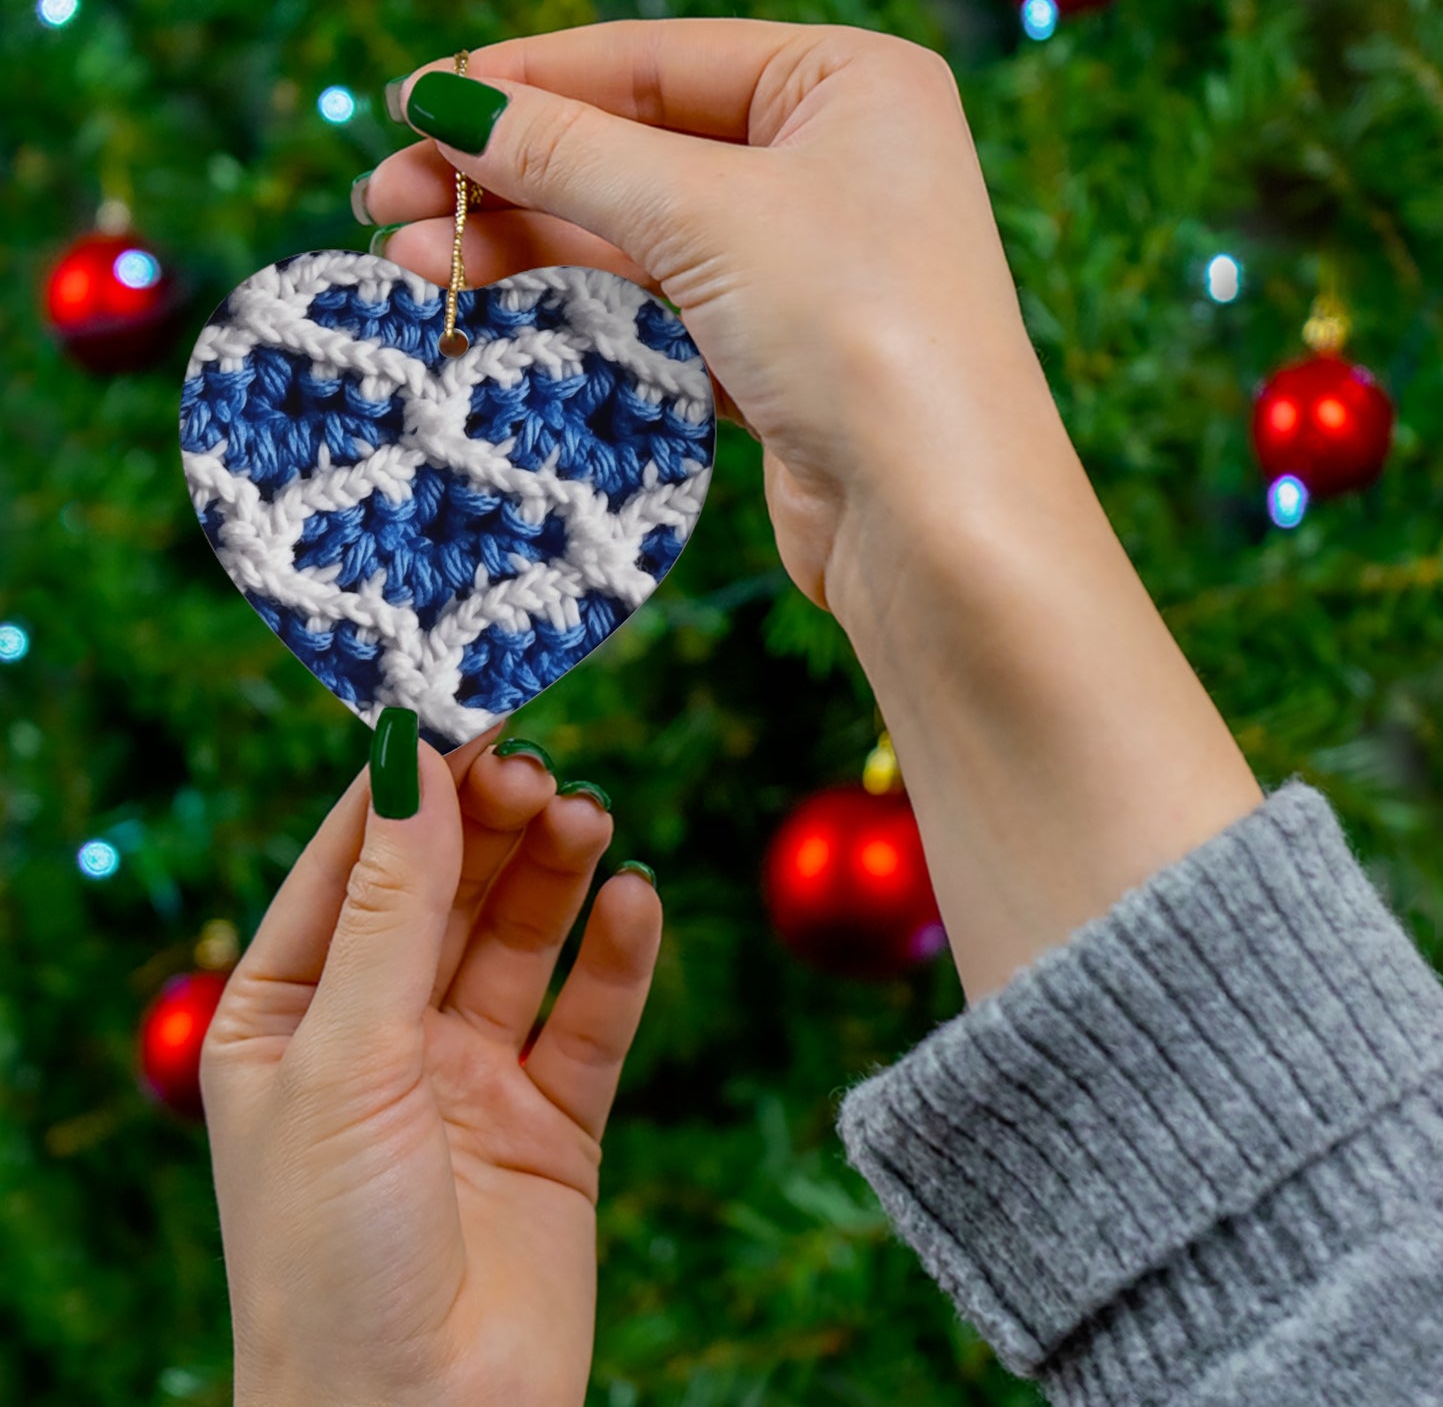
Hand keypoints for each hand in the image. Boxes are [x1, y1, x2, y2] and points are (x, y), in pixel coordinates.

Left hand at [201, 721, 660, 1406]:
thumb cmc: (331, 1255)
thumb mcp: (345, 1057)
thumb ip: (391, 906)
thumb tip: (409, 757)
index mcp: (288, 1014)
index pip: (352, 863)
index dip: (408, 784)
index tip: (466, 704)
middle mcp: (380, 1035)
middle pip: (446, 889)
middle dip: (491, 823)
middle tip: (539, 769)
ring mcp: (469, 1075)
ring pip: (521, 939)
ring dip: (556, 872)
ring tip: (589, 819)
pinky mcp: (553, 1121)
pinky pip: (591, 1017)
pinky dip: (617, 956)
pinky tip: (635, 900)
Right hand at [361, 21, 1263, 1003]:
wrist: (938, 523)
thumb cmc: (860, 332)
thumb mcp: (705, 214)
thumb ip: (568, 153)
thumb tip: (443, 103)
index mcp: (848, 86)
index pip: (656, 60)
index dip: (527, 82)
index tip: (415, 106)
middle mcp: (834, 167)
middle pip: (637, 151)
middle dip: (510, 177)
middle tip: (387, 201)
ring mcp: (807, 269)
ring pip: (640, 239)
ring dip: (528, 249)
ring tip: (412, 263)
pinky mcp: (780, 359)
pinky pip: (661, 313)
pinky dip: (582, 312)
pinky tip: (496, 313)